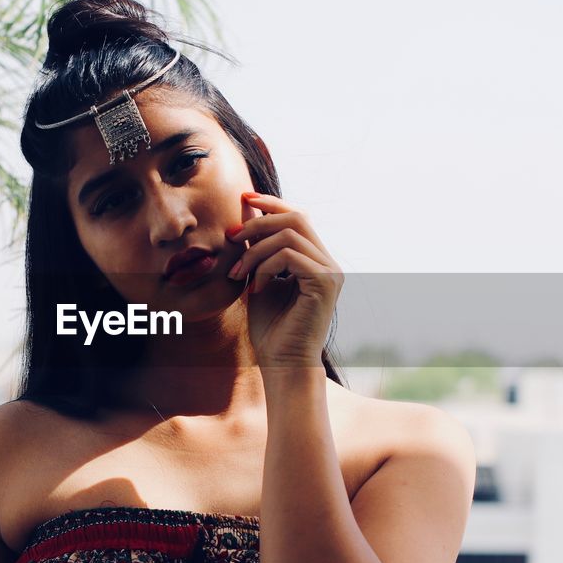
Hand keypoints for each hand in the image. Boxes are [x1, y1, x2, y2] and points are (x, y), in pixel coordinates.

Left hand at [226, 192, 343, 368]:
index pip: (297, 217)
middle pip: (296, 217)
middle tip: (232, 236)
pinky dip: (264, 267)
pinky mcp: (325, 283)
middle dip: (259, 222)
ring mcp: (331, 272)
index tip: (244, 199)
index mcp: (315, 259)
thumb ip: (256, 248)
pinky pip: (289, 255)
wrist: (282, 363)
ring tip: (237, 273)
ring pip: (290, 234)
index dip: (271, 203)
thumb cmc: (270, 329)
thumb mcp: (257, 278)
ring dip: (255, 250)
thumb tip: (245, 212)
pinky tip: (255, 288)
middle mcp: (328, 262)